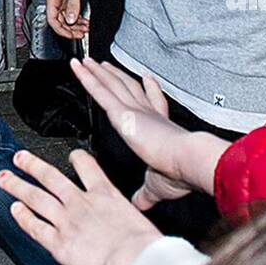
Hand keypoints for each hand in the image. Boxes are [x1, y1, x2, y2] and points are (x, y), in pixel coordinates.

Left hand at [0, 147, 161, 264]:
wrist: (134, 257)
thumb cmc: (143, 245)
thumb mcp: (140, 220)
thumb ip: (127, 220)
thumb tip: (133, 231)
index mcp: (106, 194)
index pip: (88, 167)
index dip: (77, 158)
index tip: (72, 155)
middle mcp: (82, 203)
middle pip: (51, 178)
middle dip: (33, 166)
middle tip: (19, 158)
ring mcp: (67, 221)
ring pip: (37, 198)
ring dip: (19, 186)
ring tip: (5, 179)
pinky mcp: (58, 242)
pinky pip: (35, 226)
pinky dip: (23, 217)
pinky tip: (14, 210)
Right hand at [46, 0, 92, 37]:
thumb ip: (73, 4)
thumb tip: (71, 19)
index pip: (52, 20)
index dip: (61, 30)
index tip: (71, 35)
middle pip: (60, 21)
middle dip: (70, 29)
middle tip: (80, 34)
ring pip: (67, 18)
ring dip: (75, 25)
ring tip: (85, 29)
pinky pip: (72, 12)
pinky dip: (78, 19)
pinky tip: (85, 22)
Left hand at [70, 57, 226, 208]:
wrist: (186, 161)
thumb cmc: (179, 173)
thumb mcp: (158, 186)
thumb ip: (146, 193)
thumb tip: (140, 204)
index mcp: (159, 127)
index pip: (152, 104)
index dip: (149, 90)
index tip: (146, 80)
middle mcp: (147, 114)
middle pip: (127, 89)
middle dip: (117, 76)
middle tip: (106, 65)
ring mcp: (134, 110)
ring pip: (111, 86)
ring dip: (98, 72)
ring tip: (87, 61)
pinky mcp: (123, 112)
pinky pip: (100, 91)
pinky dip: (88, 78)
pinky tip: (79, 68)